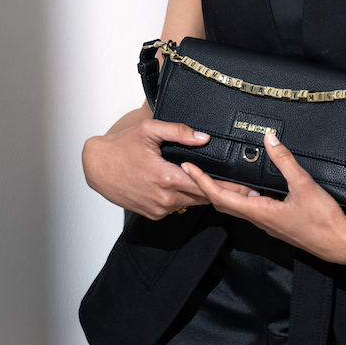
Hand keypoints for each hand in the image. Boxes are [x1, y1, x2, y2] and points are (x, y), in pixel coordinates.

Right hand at [82, 117, 254, 220]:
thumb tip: (203, 137)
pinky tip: (189, 186)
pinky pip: (177, 206)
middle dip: (222, 192)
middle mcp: (165, 198)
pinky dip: (185, 197)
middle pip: (203, 197)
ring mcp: (159, 209)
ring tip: (222, 187)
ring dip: (203, 194)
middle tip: (245, 188)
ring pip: (191, 202)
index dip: (229, 188)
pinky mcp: (153, 214)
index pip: (206, 186)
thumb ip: (178, 132)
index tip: (248, 189)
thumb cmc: (121, 147)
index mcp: (167, 178)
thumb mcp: (149, 130)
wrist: (97, 167)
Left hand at [180, 134, 345, 263]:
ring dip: (223, 190)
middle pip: (223, 202)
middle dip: (206, 185)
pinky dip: (241, 195)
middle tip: (194, 168)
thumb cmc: (324, 221)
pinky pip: (251, 207)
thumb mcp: (304, 185)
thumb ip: (285, 161)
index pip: (221, 197)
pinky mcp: (276, 221)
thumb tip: (269, 140)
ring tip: (214, 173)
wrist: (340, 244)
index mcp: (260, 212)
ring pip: (237, 205)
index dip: (202, 182)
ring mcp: (267, 222)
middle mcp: (259, 219)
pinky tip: (248, 184)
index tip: (188, 168)